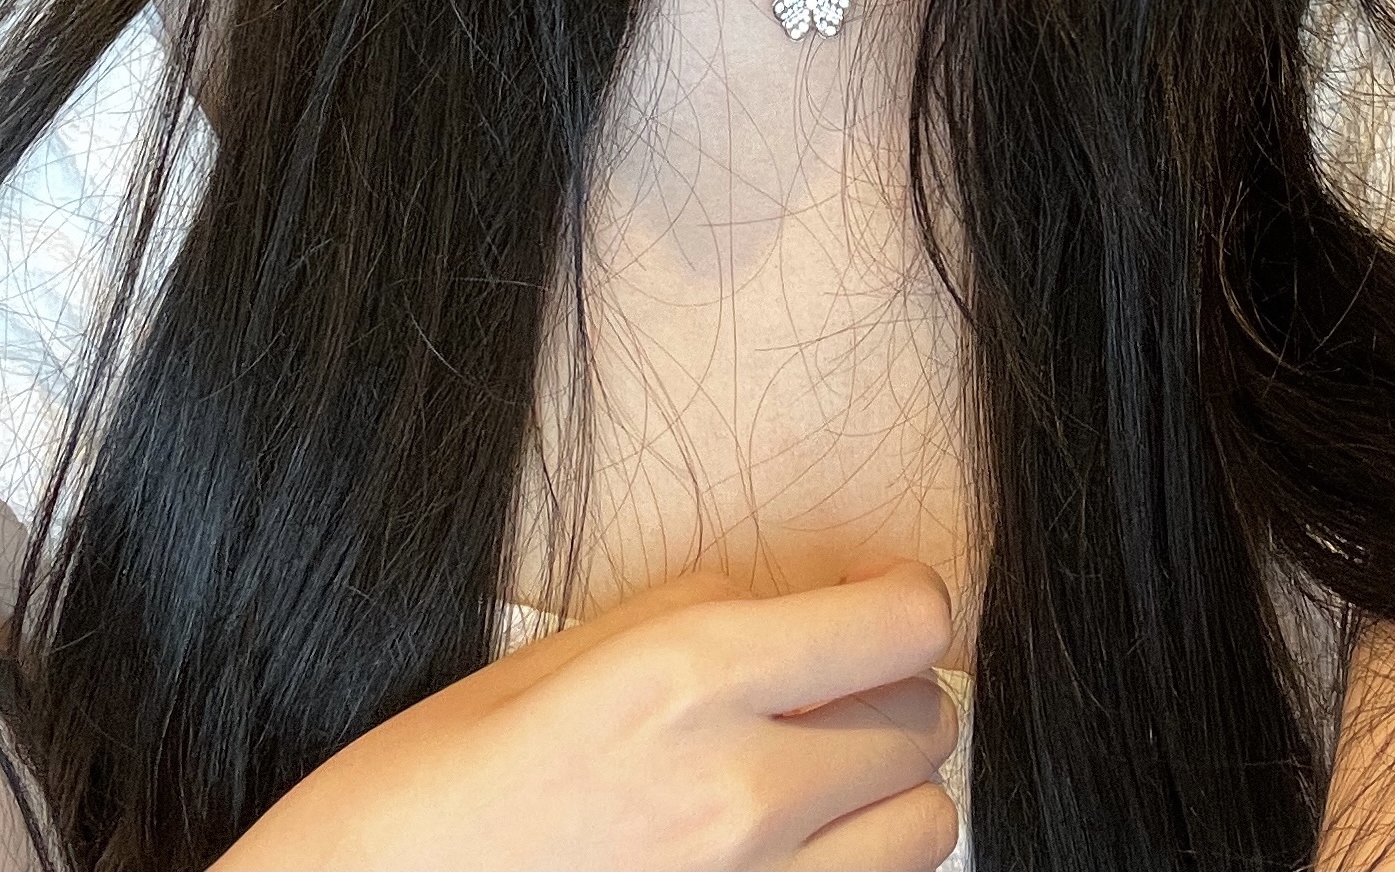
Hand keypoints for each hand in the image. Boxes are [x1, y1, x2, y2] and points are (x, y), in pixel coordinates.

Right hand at [211, 558, 959, 871]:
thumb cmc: (419, 800)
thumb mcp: (547, 664)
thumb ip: (692, 613)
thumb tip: (796, 596)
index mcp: (685, 682)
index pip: (906, 623)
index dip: (902, 602)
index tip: (873, 602)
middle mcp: (738, 795)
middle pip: (927, 719)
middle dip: (890, 693)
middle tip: (825, 693)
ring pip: (926, 827)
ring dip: (885, 798)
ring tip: (812, 786)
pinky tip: (781, 859)